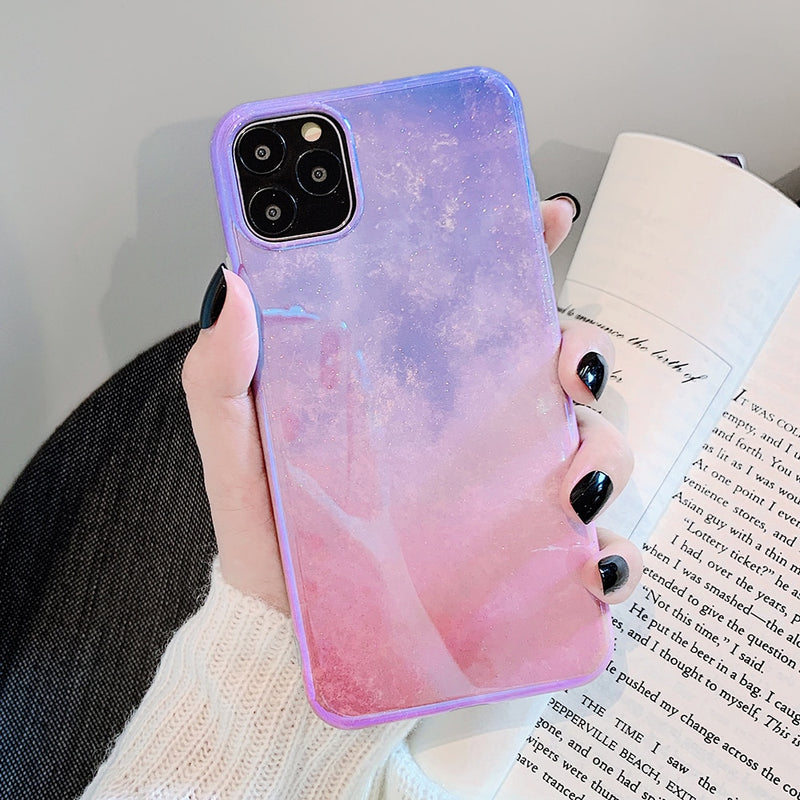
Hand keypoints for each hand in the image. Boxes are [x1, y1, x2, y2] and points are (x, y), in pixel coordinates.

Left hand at [182, 198, 641, 614]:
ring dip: (603, 455)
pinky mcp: (523, 567)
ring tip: (572, 484)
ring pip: (593, 449)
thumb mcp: (237, 449)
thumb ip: (223, 375)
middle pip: (556, 371)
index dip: (520, 253)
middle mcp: (474, 434)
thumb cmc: (269, 535)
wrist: (288, 634)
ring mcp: (507, 498)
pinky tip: (589, 568)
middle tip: (564, 369)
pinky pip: (593, 553)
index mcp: (416, 390)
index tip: (545, 217)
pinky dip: (611, 557)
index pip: (480, 307)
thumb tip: (230, 285)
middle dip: (584, 354)